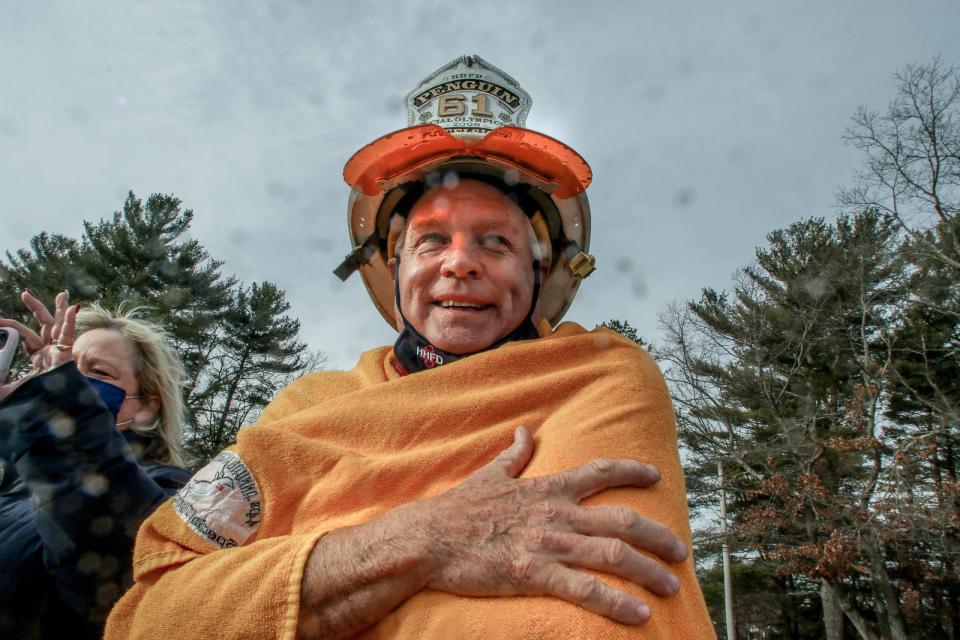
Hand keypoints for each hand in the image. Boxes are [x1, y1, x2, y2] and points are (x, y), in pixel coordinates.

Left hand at [0, 290, 78, 399]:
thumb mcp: (10, 389)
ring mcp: (59, 351)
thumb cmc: (35, 399)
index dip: (9, 326)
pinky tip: (72, 309)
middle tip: (24, 293)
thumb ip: (1, 384)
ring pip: (58, 325)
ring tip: (62, 294)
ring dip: (60, 309)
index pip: (25, 335)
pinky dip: (69, 322)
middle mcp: (51, 350)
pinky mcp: (65, 354)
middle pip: (44, 324)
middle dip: (35, 307)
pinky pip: (68, 335)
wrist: (51, 408)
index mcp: (40, 356)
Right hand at [412, 426, 687, 624]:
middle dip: (657, 536)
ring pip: (613, 554)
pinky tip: (639, 614)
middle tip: (680, 552)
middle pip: (621, 520)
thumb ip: (513, 455)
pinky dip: (616, 602)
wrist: (428, 537)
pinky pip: (585, 589)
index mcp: (547, 489)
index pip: (600, 471)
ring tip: (671, 586)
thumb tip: (524, 432)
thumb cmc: (458, 509)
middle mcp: (557, 514)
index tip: (656, 474)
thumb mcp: (490, 475)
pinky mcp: (534, 574)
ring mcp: (548, 544)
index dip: (632, 471)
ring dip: (648, 570)